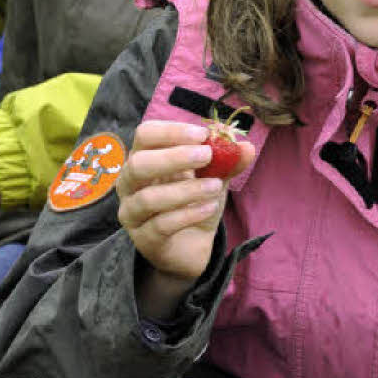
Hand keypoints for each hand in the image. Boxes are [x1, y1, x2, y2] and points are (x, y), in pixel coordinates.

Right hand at [116, 120, 254, 317]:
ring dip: (187, 190)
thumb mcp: (213, 178)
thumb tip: (248, 147)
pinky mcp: (143, 239)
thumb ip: (227, 162)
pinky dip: (189, 214)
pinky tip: (209, 207)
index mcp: (143, 157)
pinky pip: (162, 225)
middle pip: (139, 163)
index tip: (202, 134)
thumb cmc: (195, 202)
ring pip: (149, 198)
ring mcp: (132, 212)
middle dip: (174, 157)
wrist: (192, 246)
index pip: (146, 135)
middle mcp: (129, 183)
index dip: (171, 131)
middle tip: (207, 155)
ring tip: (216, 187)